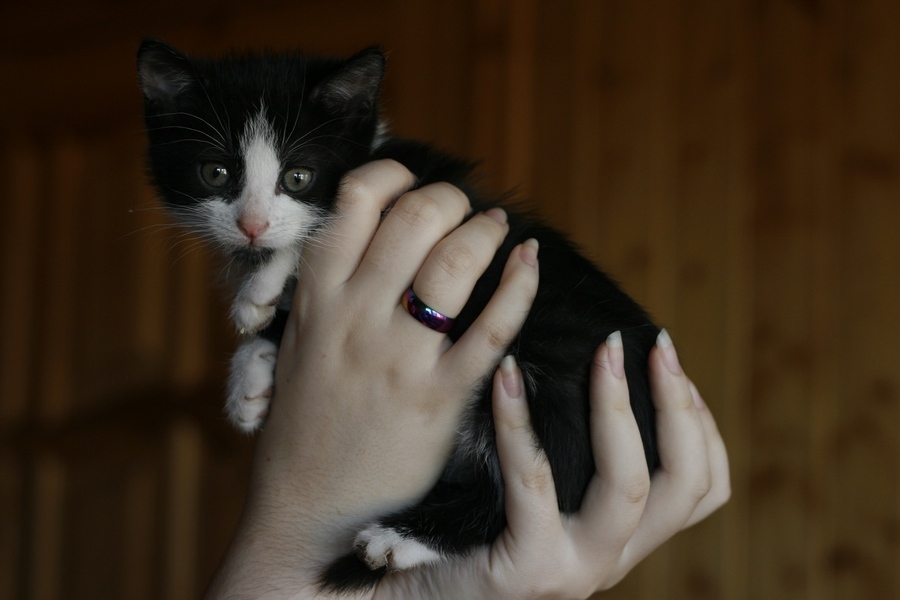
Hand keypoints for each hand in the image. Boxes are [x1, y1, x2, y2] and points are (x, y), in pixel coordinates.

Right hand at [205, 160, 539, 597]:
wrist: (304, 507)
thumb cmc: (305, 421)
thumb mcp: (299, 341)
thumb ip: (330, 289)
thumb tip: (374, 239)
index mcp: (316, 295)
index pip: (356, 198)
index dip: (395, 174)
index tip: (416, 182)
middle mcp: (354, 315)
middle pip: (414, 218)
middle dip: (450, 198)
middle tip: (464, 209)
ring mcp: (397, 356)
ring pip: (452, 263)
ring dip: (484, 231)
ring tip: (498, 229)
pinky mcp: (437, 398)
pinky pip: (490, 328)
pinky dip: (518, 286)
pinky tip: (530, 263)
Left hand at [374, 331, 729, 598]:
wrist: (415, 598)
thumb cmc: (470, 534)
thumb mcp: (540, 498)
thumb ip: (572, 459)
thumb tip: (594, 366)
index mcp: (624, 536)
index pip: (704, 489)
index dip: (703, 425)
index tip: (676, 368)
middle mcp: (613, 557)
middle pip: (686, 485)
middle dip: (679, 406)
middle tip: (654, 343)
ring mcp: (576, 570)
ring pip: (628, 485)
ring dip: (618, 407)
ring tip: (602, 350)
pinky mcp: (528, 569)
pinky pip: (534, 482)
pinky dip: (521, 422)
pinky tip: (507, 375)